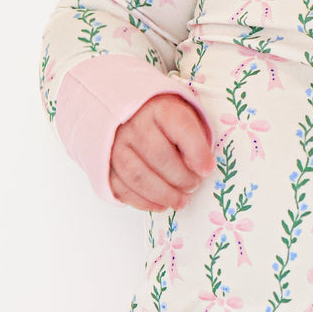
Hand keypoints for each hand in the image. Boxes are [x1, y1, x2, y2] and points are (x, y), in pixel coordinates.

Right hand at [110, 94, 214, 210]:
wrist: (131, 117)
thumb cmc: (166, 122)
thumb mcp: (186, 118)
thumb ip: (195, 140)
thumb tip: (200, 169)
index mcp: (159, 108)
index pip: (180, 127)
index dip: (197, 152)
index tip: (207, 170)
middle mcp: (133, 123)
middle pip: (159, 156)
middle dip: (182, 178)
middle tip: (193, 186)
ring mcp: (115, 144)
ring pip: (138, 176)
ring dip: (164, 194)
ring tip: (181, 201)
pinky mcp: (104, 164)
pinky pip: (121, 188)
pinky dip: (144, 202)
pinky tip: (161, 204)